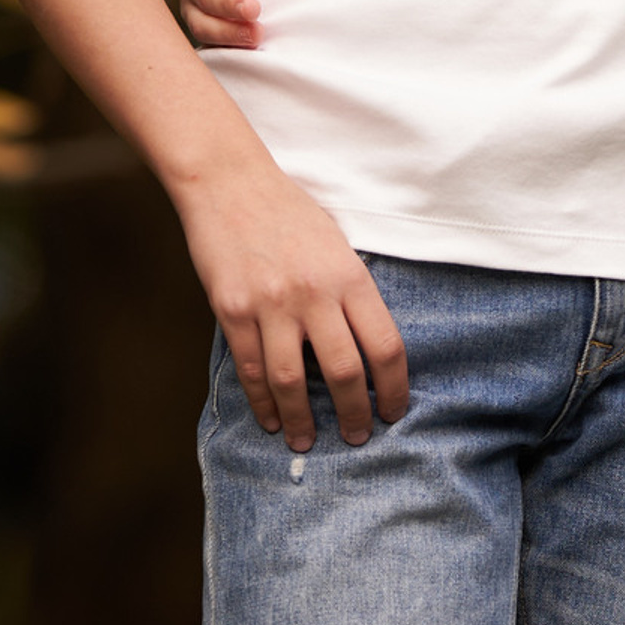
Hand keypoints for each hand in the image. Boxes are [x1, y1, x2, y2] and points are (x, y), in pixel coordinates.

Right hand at [177, 150, 408, 449]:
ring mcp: (270, 303)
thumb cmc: (289, 212)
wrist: (230, 182)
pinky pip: (251, 369)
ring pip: (292, 381)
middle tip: (357, 437)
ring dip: (303, 421)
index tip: (394, 411)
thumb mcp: (336, 244)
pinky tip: (271, 418)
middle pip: (345, 373)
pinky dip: (262, 402)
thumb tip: (367, 346)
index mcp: (348, 275)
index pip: (385, 346)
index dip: (394, 388)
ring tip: (307, 442)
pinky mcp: (232, 310)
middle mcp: (314, 293)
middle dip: (355, 415)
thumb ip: (350, 292)